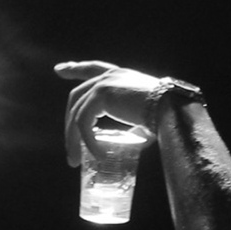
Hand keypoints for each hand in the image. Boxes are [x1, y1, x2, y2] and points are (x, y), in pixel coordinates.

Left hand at [57, 61, 188, 169]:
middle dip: (68, 122)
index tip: (58, 71)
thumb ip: (135, 127)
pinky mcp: (101, 95)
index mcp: (120, 77)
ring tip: (75, 161)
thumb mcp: (145, 119)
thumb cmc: (165, 115)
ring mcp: (103, 83)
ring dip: (73, 139)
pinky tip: (96, 156)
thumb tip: (133, 143)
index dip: (75, 69)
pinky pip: (84, 122)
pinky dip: (87, 142)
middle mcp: (110, 76)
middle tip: (68, 148)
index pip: (92, 69)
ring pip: (77, 113)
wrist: (171, 109)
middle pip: (77, 97)